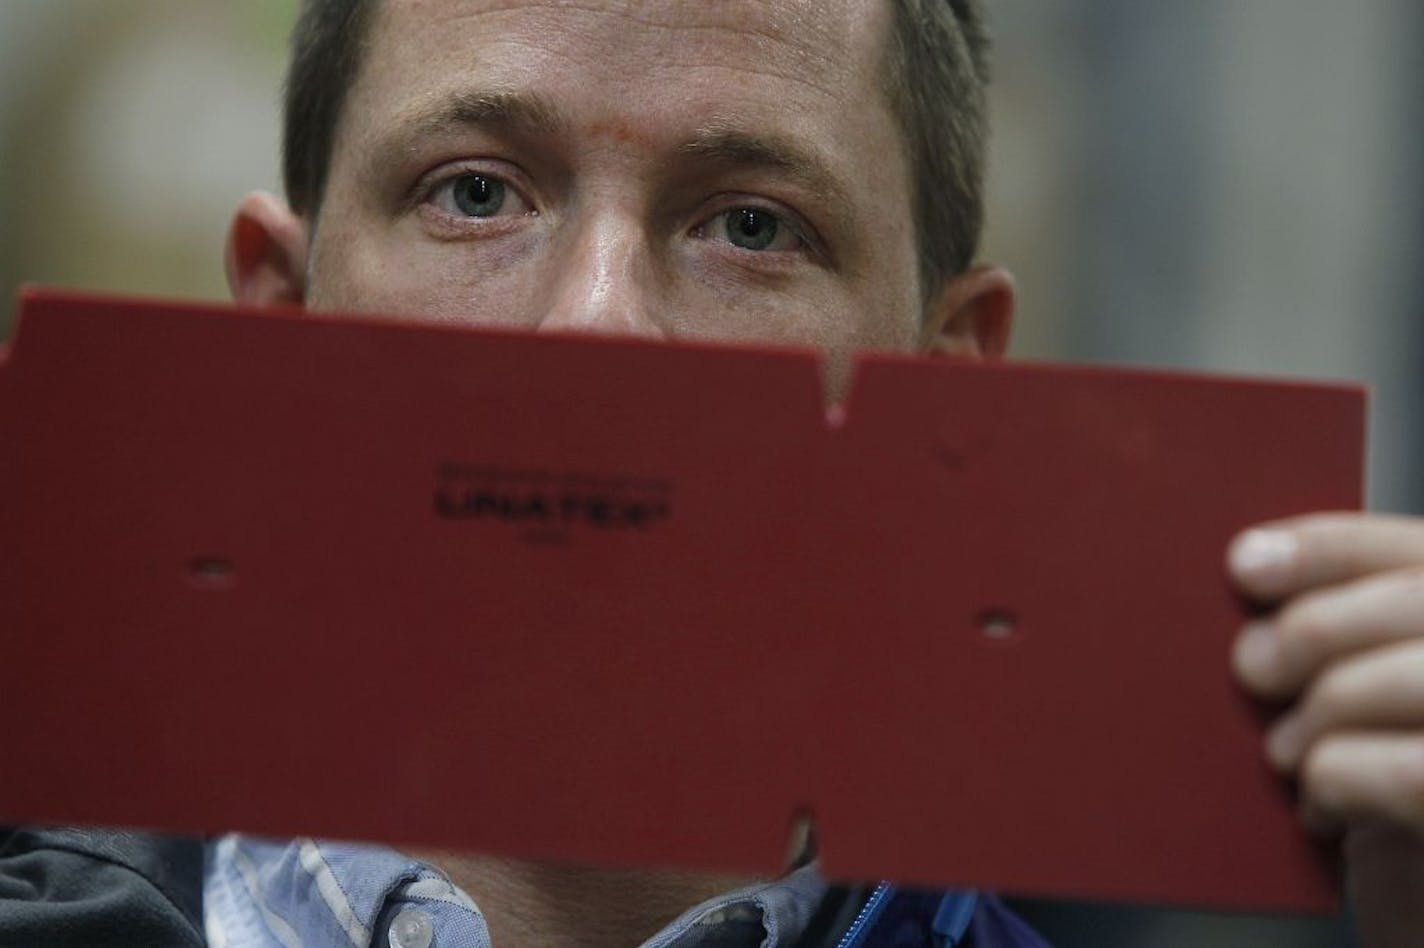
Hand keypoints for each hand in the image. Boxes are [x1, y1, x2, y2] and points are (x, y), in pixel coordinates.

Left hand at [1228, 513, 1423, 946]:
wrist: (1419, 914)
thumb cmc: (1390, 806)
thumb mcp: (1364, 702)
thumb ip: (1340, 637)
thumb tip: (1251, 573)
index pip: (1415, 552)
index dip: (1328, 549)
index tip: (1244, 563)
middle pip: (1416, 600)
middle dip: (1312, 627)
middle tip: (1251, 668)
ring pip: (1405, 680)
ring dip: (1320, 713)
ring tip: (1288, 754)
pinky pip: (1406, 773)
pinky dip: (1337, 781)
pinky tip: (1321, 805)